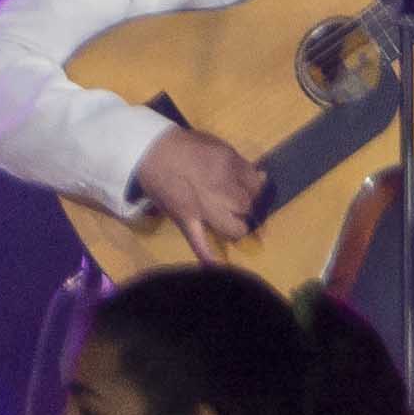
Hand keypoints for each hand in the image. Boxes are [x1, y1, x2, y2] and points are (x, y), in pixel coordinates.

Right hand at [133, 123, 265, 269]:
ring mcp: (204, 209)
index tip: (253, 190)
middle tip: (241, 206)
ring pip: (233, 228)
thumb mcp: (218, 146)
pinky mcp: (186, 221)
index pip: (256, 186)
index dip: (257, 189)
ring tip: (234, 226)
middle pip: (247, 207)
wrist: (151, 153)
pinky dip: (207, 256)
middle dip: (247, 207)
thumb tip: (262, 178)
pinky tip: (216, 267)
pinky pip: (198, 242)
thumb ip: (241, 164)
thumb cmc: (186, 146)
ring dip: (237, 228)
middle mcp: (220, 190)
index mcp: (229, 167)